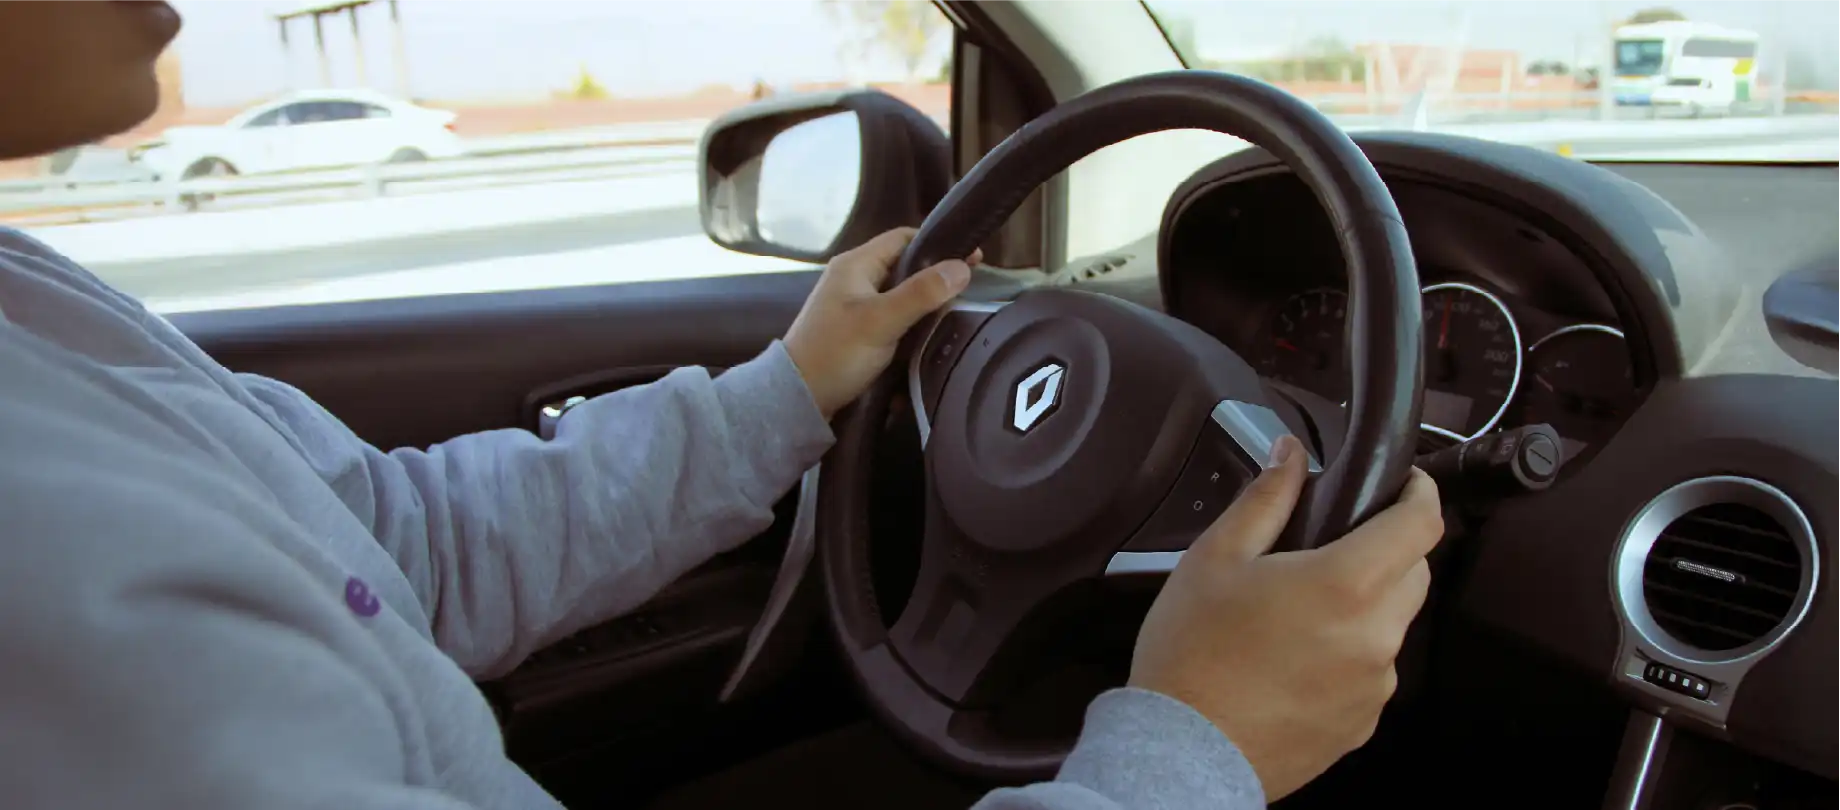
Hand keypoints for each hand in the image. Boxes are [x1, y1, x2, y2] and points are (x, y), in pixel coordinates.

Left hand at [783, 228, 978, 418]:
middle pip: (905, 266)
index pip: (904, 238)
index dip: (938, 244)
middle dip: (935, 277)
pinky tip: (929, 335)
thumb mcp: (882, 321)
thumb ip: (922, 293)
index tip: (972, 259)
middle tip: (969, 291)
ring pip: (901, 294)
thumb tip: (962, 267)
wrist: (799, 397)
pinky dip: (911, 323)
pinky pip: (892, 317)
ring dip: (925, 303)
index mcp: (855, 264)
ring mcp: (854, 304)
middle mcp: (854, 278)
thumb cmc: (836, 352)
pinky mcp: (857, 329)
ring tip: (956, 314)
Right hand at [1127, 436, 1444, 799]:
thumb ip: (1266, 498)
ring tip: (1300, 613)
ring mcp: (1374, 686)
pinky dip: (1349, 655)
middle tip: (1332, 548)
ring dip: (1365, 607)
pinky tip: (1295, 659)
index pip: (1421, 524)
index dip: (1420, 493)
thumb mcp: (1216, 558)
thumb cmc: (1192, 653)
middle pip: (1414, 574)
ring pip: (1392, 625)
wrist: (1182, 751)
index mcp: (1346, 585)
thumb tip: (1291, 454)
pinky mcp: (1362, 723)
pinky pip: (1372, 672)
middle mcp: (1375, 636)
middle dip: (1388, 550)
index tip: (1405, 485)